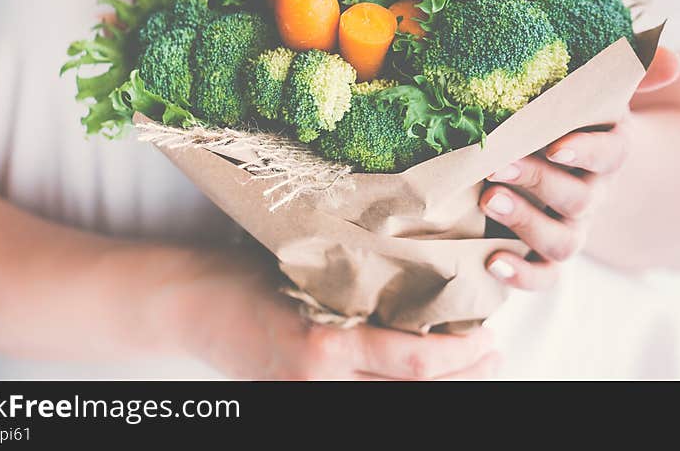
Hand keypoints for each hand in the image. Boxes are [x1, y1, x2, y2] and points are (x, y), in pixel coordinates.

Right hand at [160, 247, 500, 379]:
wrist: (185, 303)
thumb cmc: (242, 277)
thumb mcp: (306, 272)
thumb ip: (357, 291)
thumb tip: (421, 288)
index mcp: (323, 346)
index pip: (410, 362)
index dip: (458, 355)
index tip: (485, 335)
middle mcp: (319, 384)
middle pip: (413, 394)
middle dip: (463, 376)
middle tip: (494, 352)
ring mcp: (308, 399)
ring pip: (394, 405)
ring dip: (439, 388)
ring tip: (471, 366)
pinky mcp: (298, 403)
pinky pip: (364, 401)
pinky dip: (399, 387)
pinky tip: (419, 373)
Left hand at [483, 46, 679, 289]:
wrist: (562, 159)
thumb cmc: (568, 114)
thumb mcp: (594, 89)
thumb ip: (629, 69)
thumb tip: (674, 60)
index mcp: (606, 150)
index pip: (610, 153)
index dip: (586, 152)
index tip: (555, 145)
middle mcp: (592, 193)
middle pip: (577, 197)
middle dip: (537, 182)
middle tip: (495, 165)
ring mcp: (571, 226)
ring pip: (563, 241)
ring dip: (526, 223)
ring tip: (488, 199)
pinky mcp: (545, 252)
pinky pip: (545, 275)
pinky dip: (522, 275)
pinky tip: (493, 263)